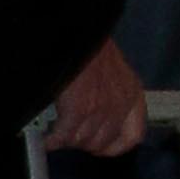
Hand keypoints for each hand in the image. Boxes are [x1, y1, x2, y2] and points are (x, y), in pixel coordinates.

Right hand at [42, 42, 145, 161]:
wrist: (79, 30)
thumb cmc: (91, 46)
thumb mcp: (114, 72)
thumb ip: (112, 98)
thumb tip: (97, 122)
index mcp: (132, 94)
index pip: (131, 137)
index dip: (113, 148)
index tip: (100, 148)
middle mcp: (120, 104)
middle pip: (101, 142)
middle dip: (82, 143)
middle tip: (70, 135)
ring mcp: (100, 109)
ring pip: (81, 141)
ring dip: (66, 139)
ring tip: (56, 133)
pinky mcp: (79, 109)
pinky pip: (64, 136)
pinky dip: (52, 140)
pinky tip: (47, 138)